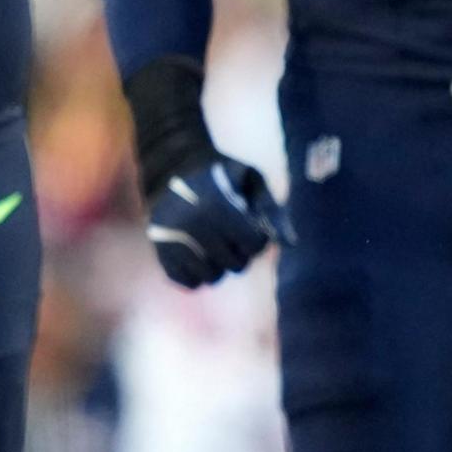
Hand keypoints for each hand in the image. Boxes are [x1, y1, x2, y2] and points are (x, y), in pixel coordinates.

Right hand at [143, 156, 288, 288]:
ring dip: (219, 265)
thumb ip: (272, 210)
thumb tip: (290, 244)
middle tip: (231, 234)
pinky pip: (188, 283)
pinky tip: (198, 254)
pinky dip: (197, 274)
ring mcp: (173, 241)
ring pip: (212, 278)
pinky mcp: (161, 254)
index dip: (258, 237)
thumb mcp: (251, 180)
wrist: (174, 168)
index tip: (249, 224)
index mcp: (218, 206)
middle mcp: (193, 226)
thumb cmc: (222, 176)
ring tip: (215, 244)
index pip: (255, 245)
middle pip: (236, 265)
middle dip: (240, 252)